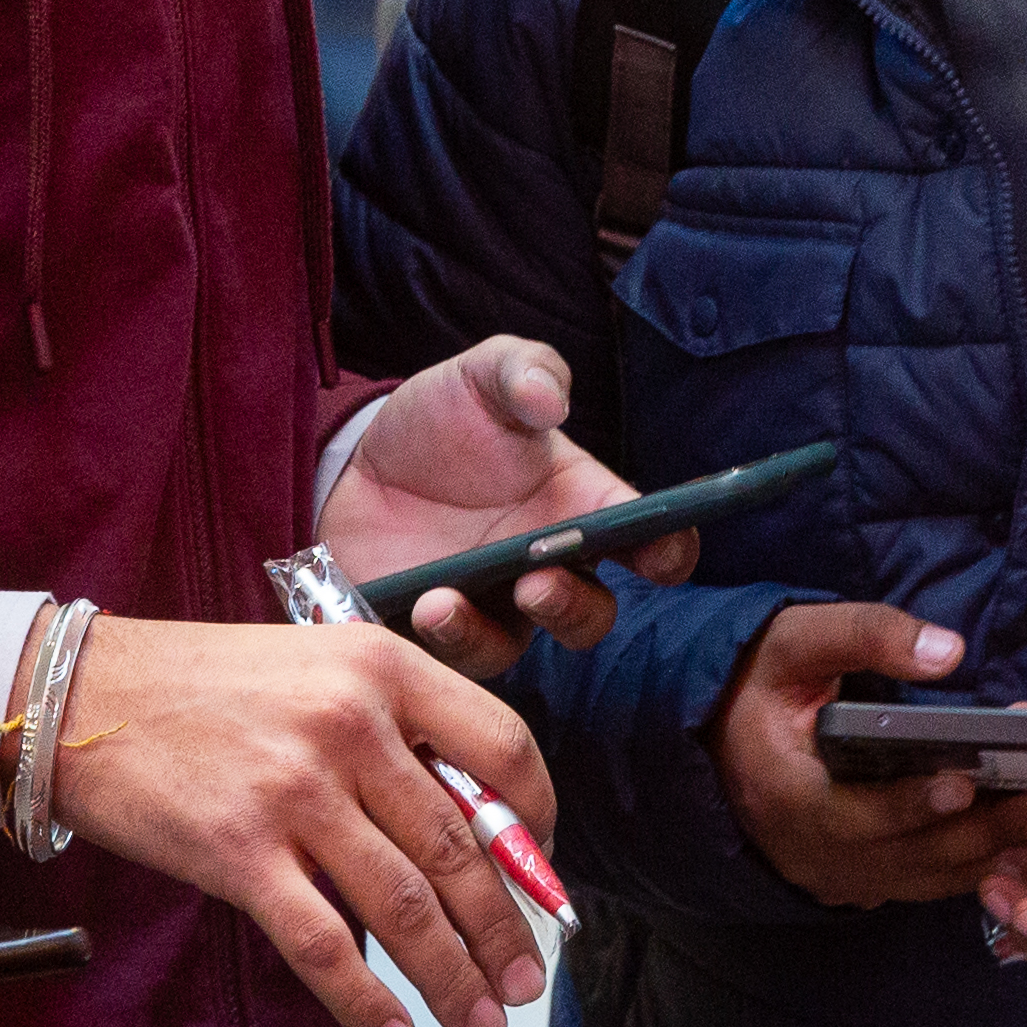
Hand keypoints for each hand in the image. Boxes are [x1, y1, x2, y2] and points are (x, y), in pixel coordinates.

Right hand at [56, 616, 555, 1026]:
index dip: (536, 824)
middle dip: (503, 931)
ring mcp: (294, 791)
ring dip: (452, 980)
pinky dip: (365, 1002)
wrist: (81, 696)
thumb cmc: (207, 684)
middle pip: (460, 848)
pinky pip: (324, 945)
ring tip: (479, 1025)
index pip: (504, 751)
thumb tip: (470, 827)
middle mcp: (350, 725)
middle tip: (524, 984)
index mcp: (383, 668)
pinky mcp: (238, 852)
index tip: (541, 875)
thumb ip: (394, 730)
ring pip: (406, 907)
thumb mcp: (318, 667)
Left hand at [319, 337, 668, 669]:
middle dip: (574, 609)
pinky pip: (449, 657)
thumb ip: (523, 370)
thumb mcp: (479, 378)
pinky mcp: (434, 632)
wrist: (356, 461)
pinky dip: (441, 640)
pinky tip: (419, 605)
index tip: (663, 552)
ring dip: (486, 633)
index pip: (652, 541)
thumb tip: (550, 400)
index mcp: (580, 507)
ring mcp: (491, 608)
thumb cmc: (439, 421)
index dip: (670, 550)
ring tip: (445, 601)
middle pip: (590, 615)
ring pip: (514, 649)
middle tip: (537, 582)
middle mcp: (546, 568)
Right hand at [713, 605, 1026, 909]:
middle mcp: (809, 851)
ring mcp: (834, 873)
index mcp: (784, 794)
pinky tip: (1024, 844)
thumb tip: (949, 650)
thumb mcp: (795, 641)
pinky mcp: (856, 879)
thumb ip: (865, 636)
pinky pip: (921, 884)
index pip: (850, 814)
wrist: (719, 736)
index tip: (963, 784)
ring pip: (923, 877)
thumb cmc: (758, 682)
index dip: (907, 804)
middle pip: (905, 854)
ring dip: (991, 853)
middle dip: (980, 830)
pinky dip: (973, 867)